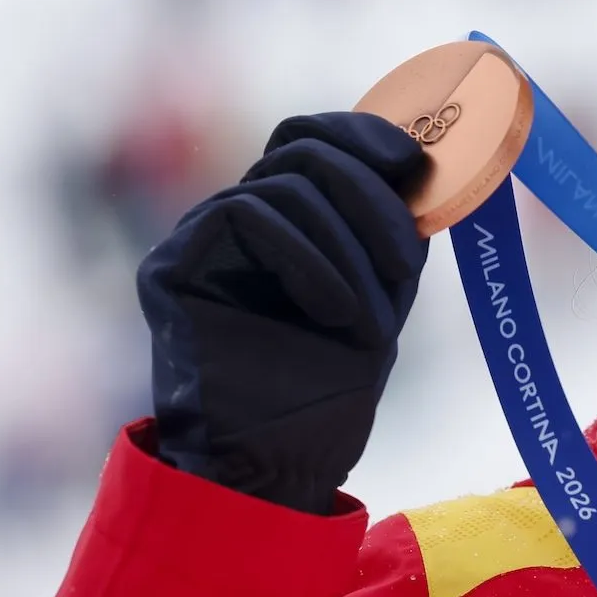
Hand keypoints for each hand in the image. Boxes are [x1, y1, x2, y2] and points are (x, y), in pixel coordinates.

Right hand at [136, 112, 429, 513]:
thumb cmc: (333, 383)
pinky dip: (306, 258)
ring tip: (368, 320)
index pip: (312, 137)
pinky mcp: (169, 266)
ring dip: (346, 247)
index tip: (413, 163)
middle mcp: (237, 217)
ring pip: (283, 183)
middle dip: (368, 194)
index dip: (362, 134)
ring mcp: (198, 238)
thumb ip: (396, 223)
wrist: (280, 462)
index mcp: (287, 216)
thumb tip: (427, 156)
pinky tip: (334, 312)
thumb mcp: (385, 288)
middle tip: (404, 260)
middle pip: (302, 148)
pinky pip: (245, 214)